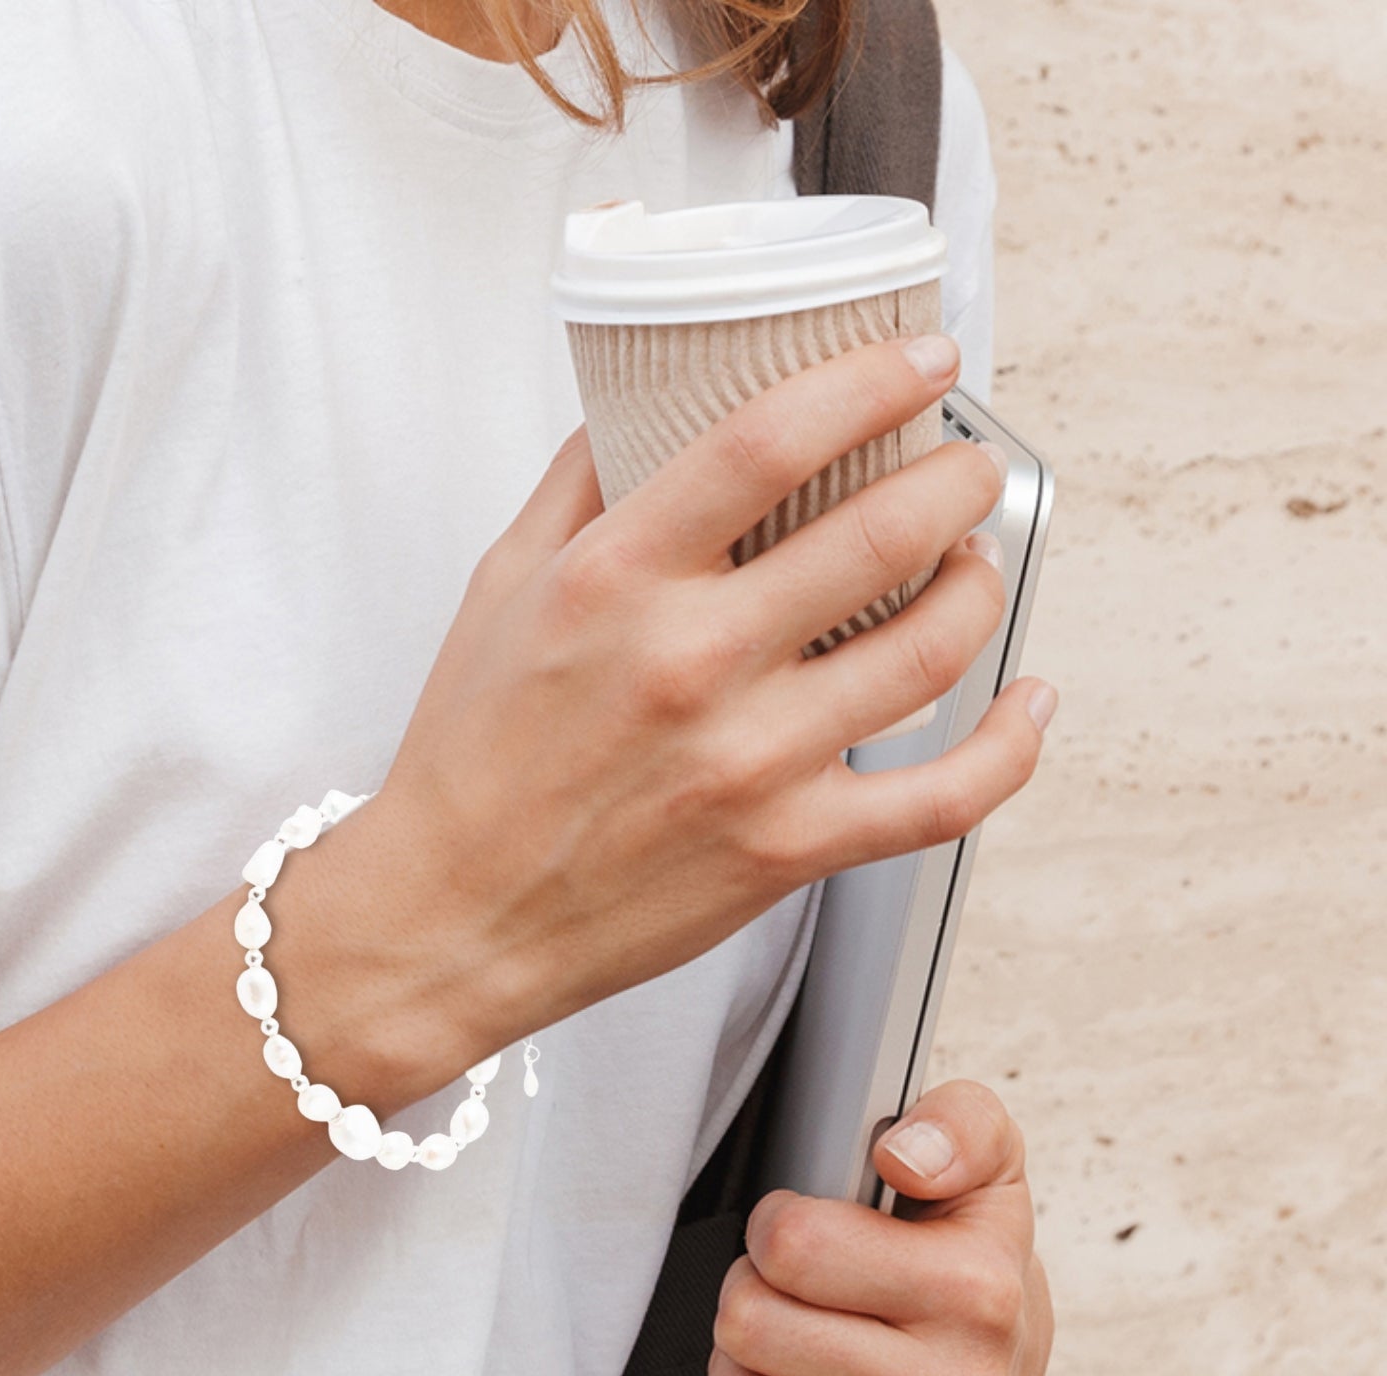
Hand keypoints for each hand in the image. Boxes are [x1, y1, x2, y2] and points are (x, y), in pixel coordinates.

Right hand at [275, 332, 1056, 1112]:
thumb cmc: (470, 759)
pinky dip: (1009, 745)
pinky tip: (1026, 703)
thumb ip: (581, 484)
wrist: (450, 916)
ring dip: (981, 586)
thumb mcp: (499, 588)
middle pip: (882, 532)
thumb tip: (649, 400)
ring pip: (931, 650)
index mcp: (616, 580)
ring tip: (974, 563)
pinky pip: (943, 797)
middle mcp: (692, 663)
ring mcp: (750, 762)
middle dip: (958, 479)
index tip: (922, 359)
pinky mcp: (786, 849)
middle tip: (965, 468)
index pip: (771, 438)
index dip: (872, 378)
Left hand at [703, 1079, 1054, 1375]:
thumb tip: (900, 1155)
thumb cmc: (965, 1251)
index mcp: (979, 1293)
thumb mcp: (980, 1156)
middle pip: (749, 1328)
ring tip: (798, 1366)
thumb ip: (951, 1123)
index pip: (788, 1242)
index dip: (778, 1227)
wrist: (1006, 1364)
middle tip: (799, 1305)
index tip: (811, 1238)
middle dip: (753, 1302)